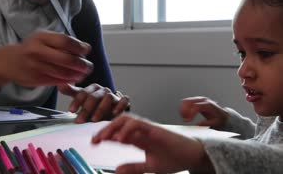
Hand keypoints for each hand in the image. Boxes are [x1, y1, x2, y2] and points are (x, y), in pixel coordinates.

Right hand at [0, 31, 92, 92]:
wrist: (10, 62)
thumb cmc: (31, 48)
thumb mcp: (44, 38)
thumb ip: (64, 41)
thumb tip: (86, 48)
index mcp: (40, 38)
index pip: (64, 41)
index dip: (78, 47)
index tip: (86, 51)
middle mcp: (37, 51)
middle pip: (65, 59)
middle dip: (81, 64)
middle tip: (88, 66)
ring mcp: (35, 66)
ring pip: (62, 72)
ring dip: (76, 74)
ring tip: (83, 73)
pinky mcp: (35, 79)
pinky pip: (56, 80)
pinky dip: (68, 80)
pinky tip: (73, 79)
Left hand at [57, 83, 129, 122]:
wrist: (110, 111)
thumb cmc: (94, 105)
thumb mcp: (81, 98)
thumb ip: (71, 92)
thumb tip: (60, 84)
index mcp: (92, 88)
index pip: (83, 92)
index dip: (76, 101)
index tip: (70, 110)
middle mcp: (103, 90)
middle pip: (94, 97)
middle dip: (86, 109)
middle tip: (79, 120)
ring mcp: (113, 95)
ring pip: (107, 98)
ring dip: (100, 109)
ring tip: (94, 120)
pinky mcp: (122, 102)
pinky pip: (124, 101)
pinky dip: (120, 106)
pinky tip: (114, 113)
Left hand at [91, 114, 212, 173]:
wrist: (193, 156)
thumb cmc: (175, 158)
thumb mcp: (150, 166)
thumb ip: (134, 167)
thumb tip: (117, 171)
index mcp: (139, 138)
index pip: (117, 132)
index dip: (105, 135)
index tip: (94, 142)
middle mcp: (141, 130)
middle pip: (118, 123)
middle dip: (105, 129)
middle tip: (95, 140)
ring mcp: (147, 128)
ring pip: (126, 119)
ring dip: (113, 127)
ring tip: (103, 138)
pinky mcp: (155, 129)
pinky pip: (138, 123)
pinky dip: (127, 129)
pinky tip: (120, 139)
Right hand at [180, 96, 228, 128]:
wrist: (222, 114)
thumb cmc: (219, 119)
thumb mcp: (216, 123)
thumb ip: (207, 123)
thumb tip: (197, 124)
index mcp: (208, 104)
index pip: (196, 106)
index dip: (191, 113)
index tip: (188, 120)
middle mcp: (202, 100)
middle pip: (189, 101)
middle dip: (184, 111)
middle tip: (185, 119)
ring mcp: (198, 99)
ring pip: (186, 101)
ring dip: (182, 109)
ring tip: (184, 118)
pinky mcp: (195, 100)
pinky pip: (186, 102)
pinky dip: (183, 108)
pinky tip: (184, 115)